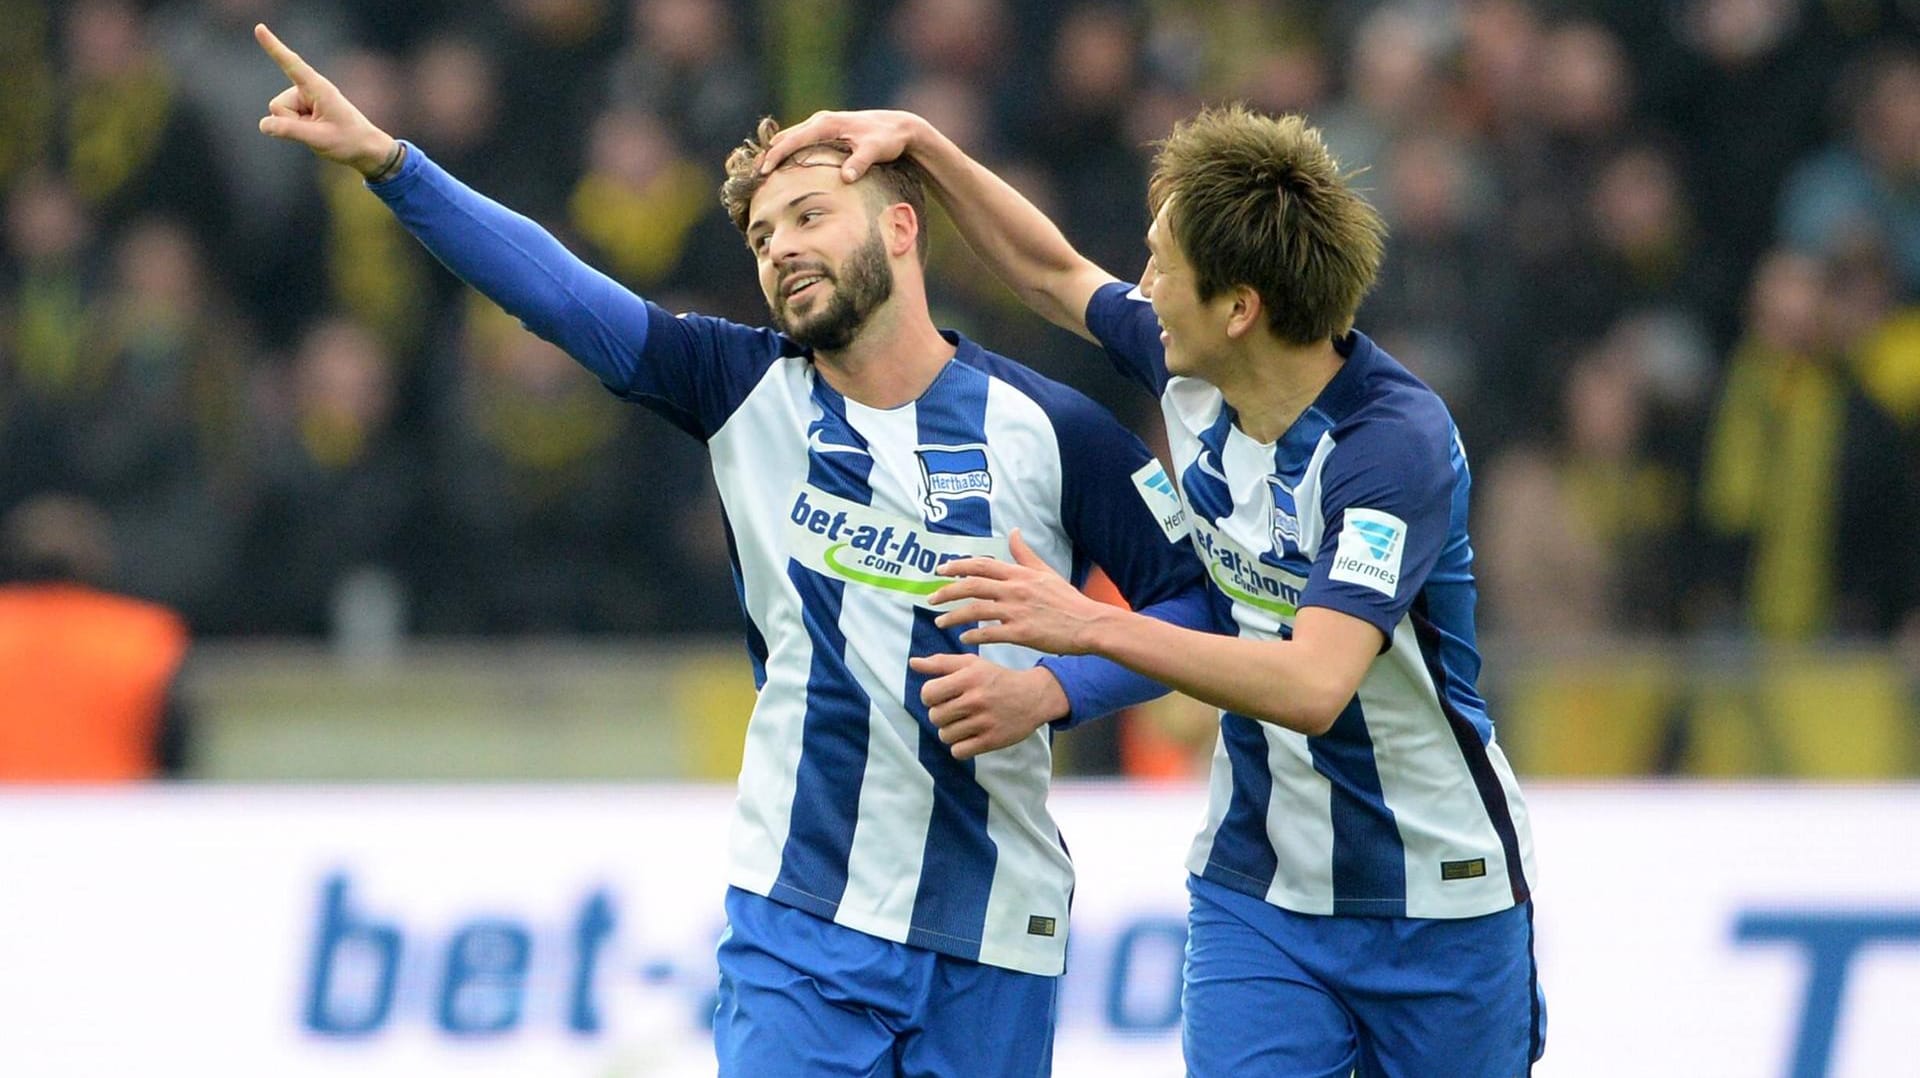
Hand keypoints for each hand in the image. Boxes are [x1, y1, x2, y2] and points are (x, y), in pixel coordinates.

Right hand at [254, 23, 396, 177]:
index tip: (259, 28)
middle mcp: (308, 89)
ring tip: (320, 130)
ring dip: (294, 126)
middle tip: (320, 130)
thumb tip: (263, 124)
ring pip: (279, 113)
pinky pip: (283, 120)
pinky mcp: (301, 108)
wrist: (365, 148)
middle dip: (290, 122)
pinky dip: (295, 128)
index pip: (291, 64)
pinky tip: (315, 130)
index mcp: (318, 88)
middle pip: (278, 106)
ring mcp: (303, 98)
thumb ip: (289, 130)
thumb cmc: (348, 141)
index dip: (274, 47)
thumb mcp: (319, 139)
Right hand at [759, 110, 924, 183]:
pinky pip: (800, 140)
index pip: (793, 141)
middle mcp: (821, 121)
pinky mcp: (826, 131)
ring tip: (760, 172)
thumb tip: (846, 178)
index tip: (763, 172)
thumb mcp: (876, 150)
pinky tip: (781, 166)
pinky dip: (787, 151)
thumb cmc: (887, 139)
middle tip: (752, 175)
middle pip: (785, 137)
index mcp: (827, 124)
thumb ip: (861, 163)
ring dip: (775, 152)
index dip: (776, 156)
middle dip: (768, 154)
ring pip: (791, 137)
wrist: (899, 126)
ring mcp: (822, 124)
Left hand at [908, 653, 1067, 759]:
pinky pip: (959, 752)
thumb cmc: (997, 678)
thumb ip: (940, 663)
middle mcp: (976, 699)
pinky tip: (970, 736)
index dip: (930, 696)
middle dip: (941, 714)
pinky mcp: (992, 740)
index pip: (928, 693)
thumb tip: (912, 663)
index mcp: (969, 677)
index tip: (942, 696)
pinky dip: (960, 747)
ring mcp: (985, 721)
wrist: (1034, 696)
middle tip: (956, 710)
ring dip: (951, 731)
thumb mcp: (972, 664)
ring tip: (964, 722)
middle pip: (935, 717)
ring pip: (945, 735)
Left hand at [929, 529, 1116, 654]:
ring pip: (975, 610)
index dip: (957, 566)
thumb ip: (1025, 554)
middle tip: (931, 599)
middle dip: (947, 591)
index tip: (940, 570)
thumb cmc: (1068, 600)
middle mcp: (1015, 589)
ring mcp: (1017, 611)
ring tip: (940, 622)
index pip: (981, 565)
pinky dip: (973, 636)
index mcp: (1020, 574)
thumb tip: (1014, 532)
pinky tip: (964, 639)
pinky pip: (989, 633)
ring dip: (953, 616)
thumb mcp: (1046, 571)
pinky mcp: (1021, 633)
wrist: (1089, 624)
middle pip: (971, 586)